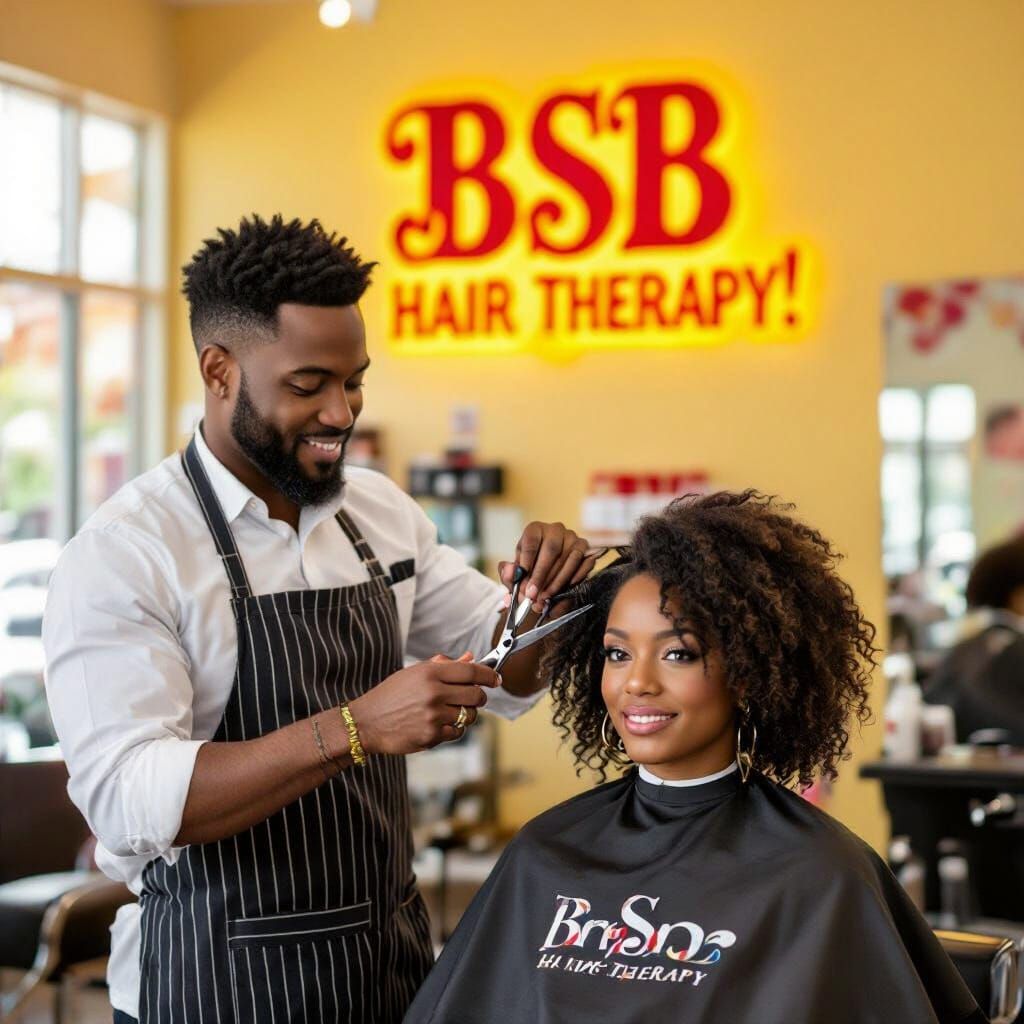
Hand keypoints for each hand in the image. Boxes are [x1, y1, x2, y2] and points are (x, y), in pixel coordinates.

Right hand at [348, 656, 498, 755]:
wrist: (366, 722)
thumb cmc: (390, 695)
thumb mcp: (415, 673)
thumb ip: (444, 665)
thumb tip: (471, 658)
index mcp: (430, 673)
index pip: (471, 672)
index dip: (489, 675)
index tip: (496, 678)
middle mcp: (433, 693)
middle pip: (476, 695)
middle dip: (479, 696)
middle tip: (473, 697)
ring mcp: (433, 716)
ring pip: (469, 715)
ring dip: (466, 714)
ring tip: (451, 711)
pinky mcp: (431, 736)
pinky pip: (457, 732)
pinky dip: (453, 729)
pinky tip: (439, 724)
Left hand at [499, 522, 597, 611]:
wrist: (547, 569)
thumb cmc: (530, 567)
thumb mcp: (516, 570)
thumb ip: (509, 574)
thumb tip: (510, 574)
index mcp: (535, 529)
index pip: (531, 542)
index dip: (526, 563)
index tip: (522, 582)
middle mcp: (556, 529)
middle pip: (551, 550)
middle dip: (541, 575)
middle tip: (533, 595)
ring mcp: (573, 538)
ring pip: (568, 559)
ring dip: (557, 581)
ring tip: (545, 597)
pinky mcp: (586, 549)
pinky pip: (584, 563)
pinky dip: (575, 579)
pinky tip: (564, 591)